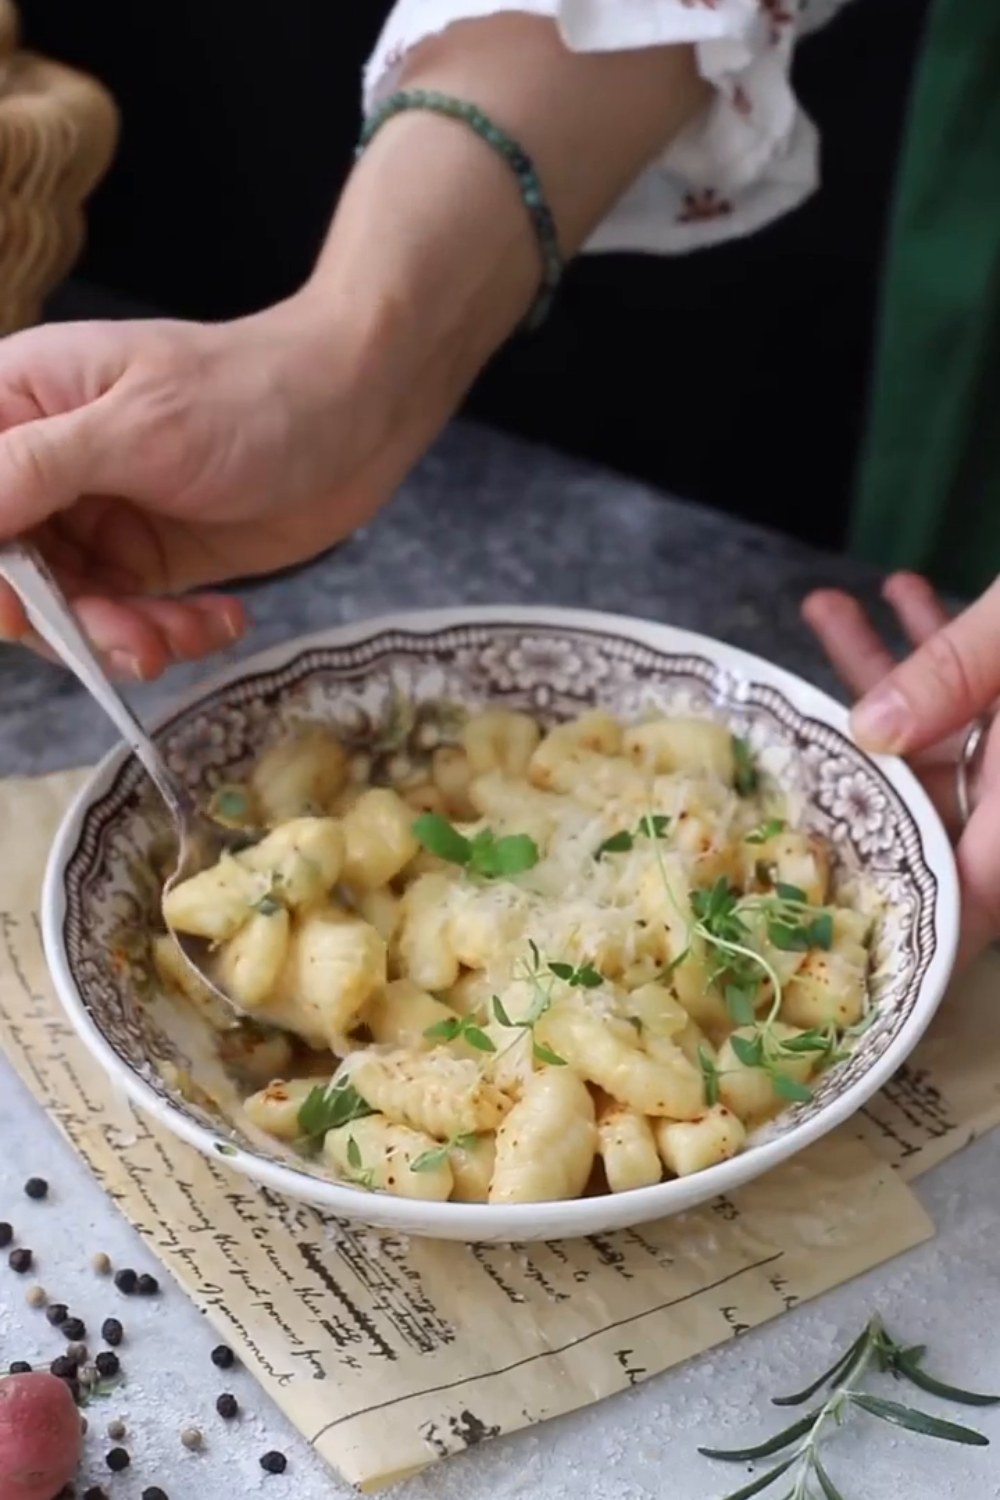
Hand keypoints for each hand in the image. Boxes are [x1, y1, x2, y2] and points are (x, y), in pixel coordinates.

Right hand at [0, 293, 448, 678]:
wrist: (361, 413)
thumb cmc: (251, 393)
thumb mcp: (138, 427)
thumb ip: (35, 469)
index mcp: (20, 407)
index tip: (22, 609)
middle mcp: (46, 469)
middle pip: (11, 570)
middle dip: (68, 620)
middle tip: (134, 642)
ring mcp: (97, 518)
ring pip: (69, 609)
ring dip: (125, 638)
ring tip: (186, 636)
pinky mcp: (150, 560)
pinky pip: (130, 620)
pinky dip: (170, 635)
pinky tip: (222, 622)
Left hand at [804, 572, 999, 967]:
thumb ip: (960, 674)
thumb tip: (873, 732)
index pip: (980, 894)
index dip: (914, 916)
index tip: (826, 905)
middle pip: (943, 805)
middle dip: (863, 754)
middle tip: (791, 708)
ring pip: (959, 737)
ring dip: (896, 674)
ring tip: (832, 602)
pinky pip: (990, 700)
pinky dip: (947, 656)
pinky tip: (903, 590)